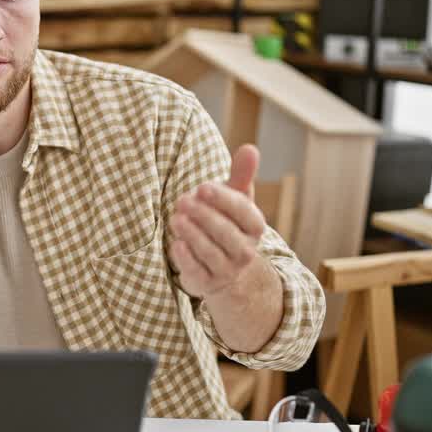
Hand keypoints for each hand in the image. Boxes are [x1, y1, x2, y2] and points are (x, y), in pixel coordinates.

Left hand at [169, 144, 267, 298]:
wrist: (223, 268)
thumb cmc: (227, 223)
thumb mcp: (235, 200)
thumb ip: (241, 175)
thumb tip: (250, 147)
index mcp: (255, 227)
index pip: (244, 212)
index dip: (223, 199)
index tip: (202, 187)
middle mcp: (245, 251)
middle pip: (226, 233)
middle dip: (204, 215)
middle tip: (182, 200)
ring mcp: (227, 270)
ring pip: (211, 252)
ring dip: (193, 234)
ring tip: (176, 218)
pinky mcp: (207, 283)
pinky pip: (198, 271)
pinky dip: (186, 258)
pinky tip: (176, 243)